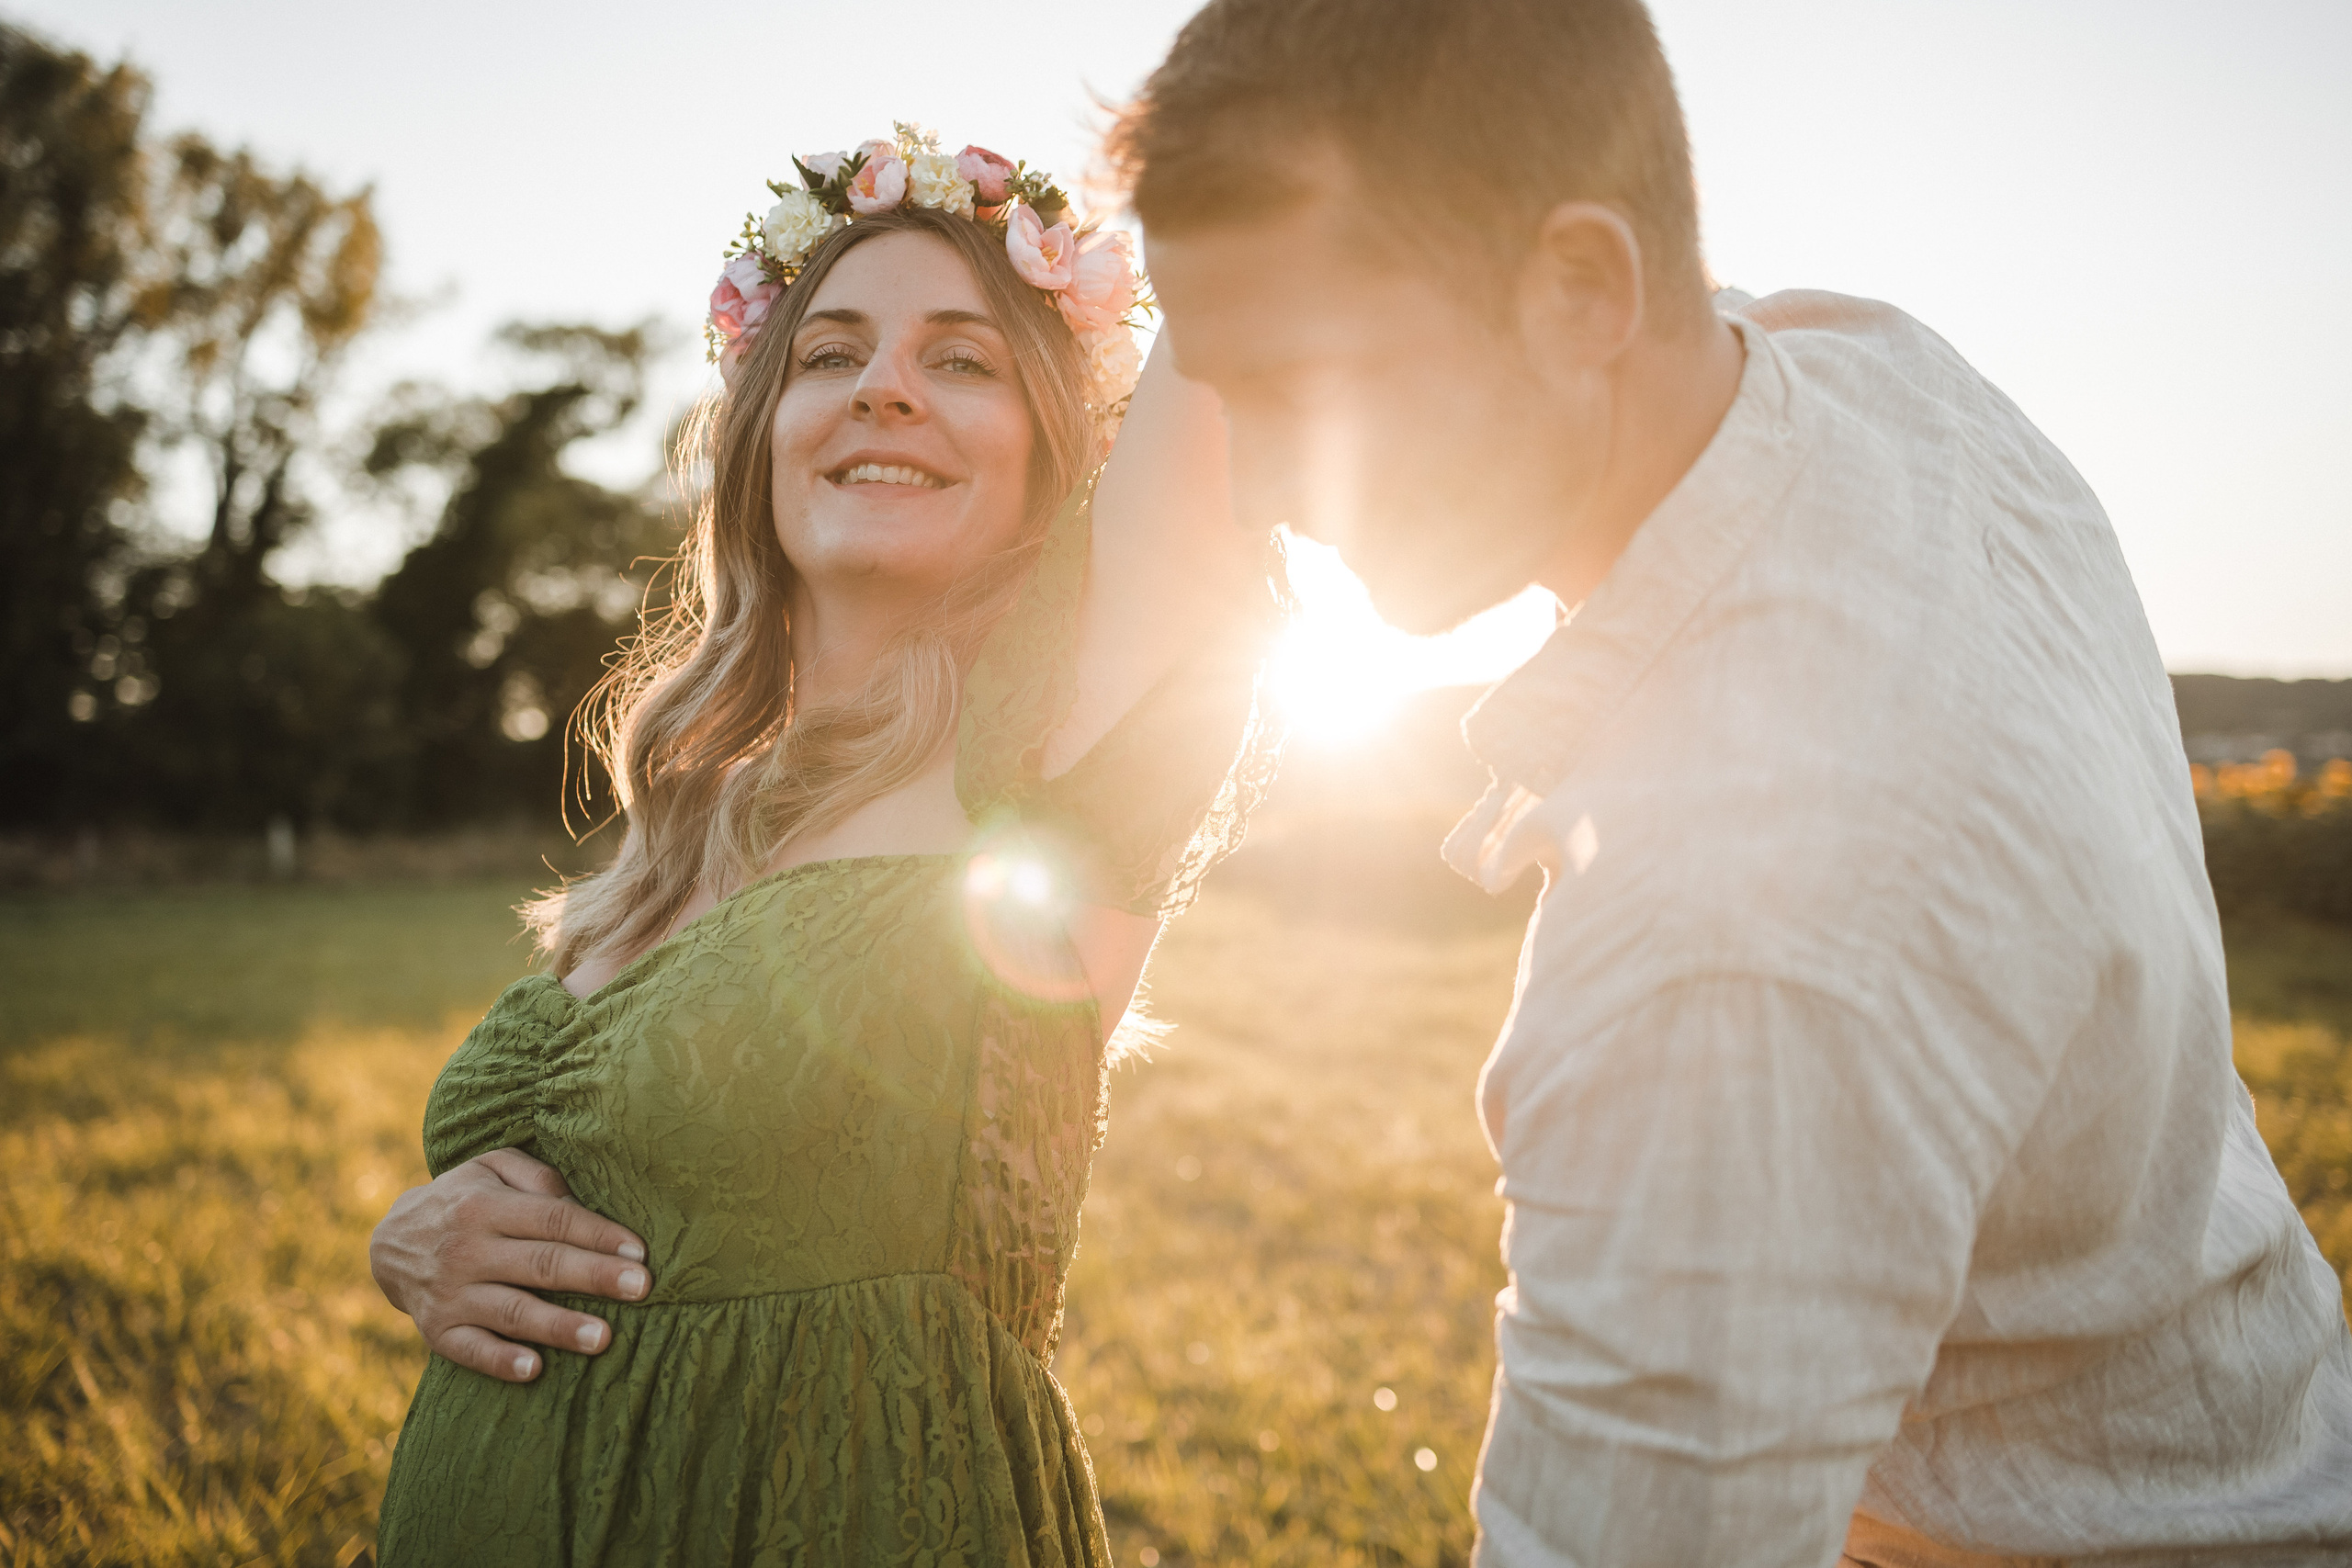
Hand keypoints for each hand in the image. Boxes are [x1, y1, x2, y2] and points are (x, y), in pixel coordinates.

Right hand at [369, 1147, 650, 1382]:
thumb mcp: (490, 1167)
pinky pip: (470, 1350)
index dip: (597, 1234)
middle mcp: (467, 1250)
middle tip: (640, 1287)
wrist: (389, 1241)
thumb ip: (536, 1176)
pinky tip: (533, 1370)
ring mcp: (451, 1294)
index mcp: (485, 1206)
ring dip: (558, 1327)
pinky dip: (499, 1361)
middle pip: (540, 1264)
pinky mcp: (437, 1331)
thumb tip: (579, 1203)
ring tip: (603, 1338)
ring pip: (512, 1312)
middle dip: (593, 1276)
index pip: (552, 1219)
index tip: (639, 1250)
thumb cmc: (462, 1199)